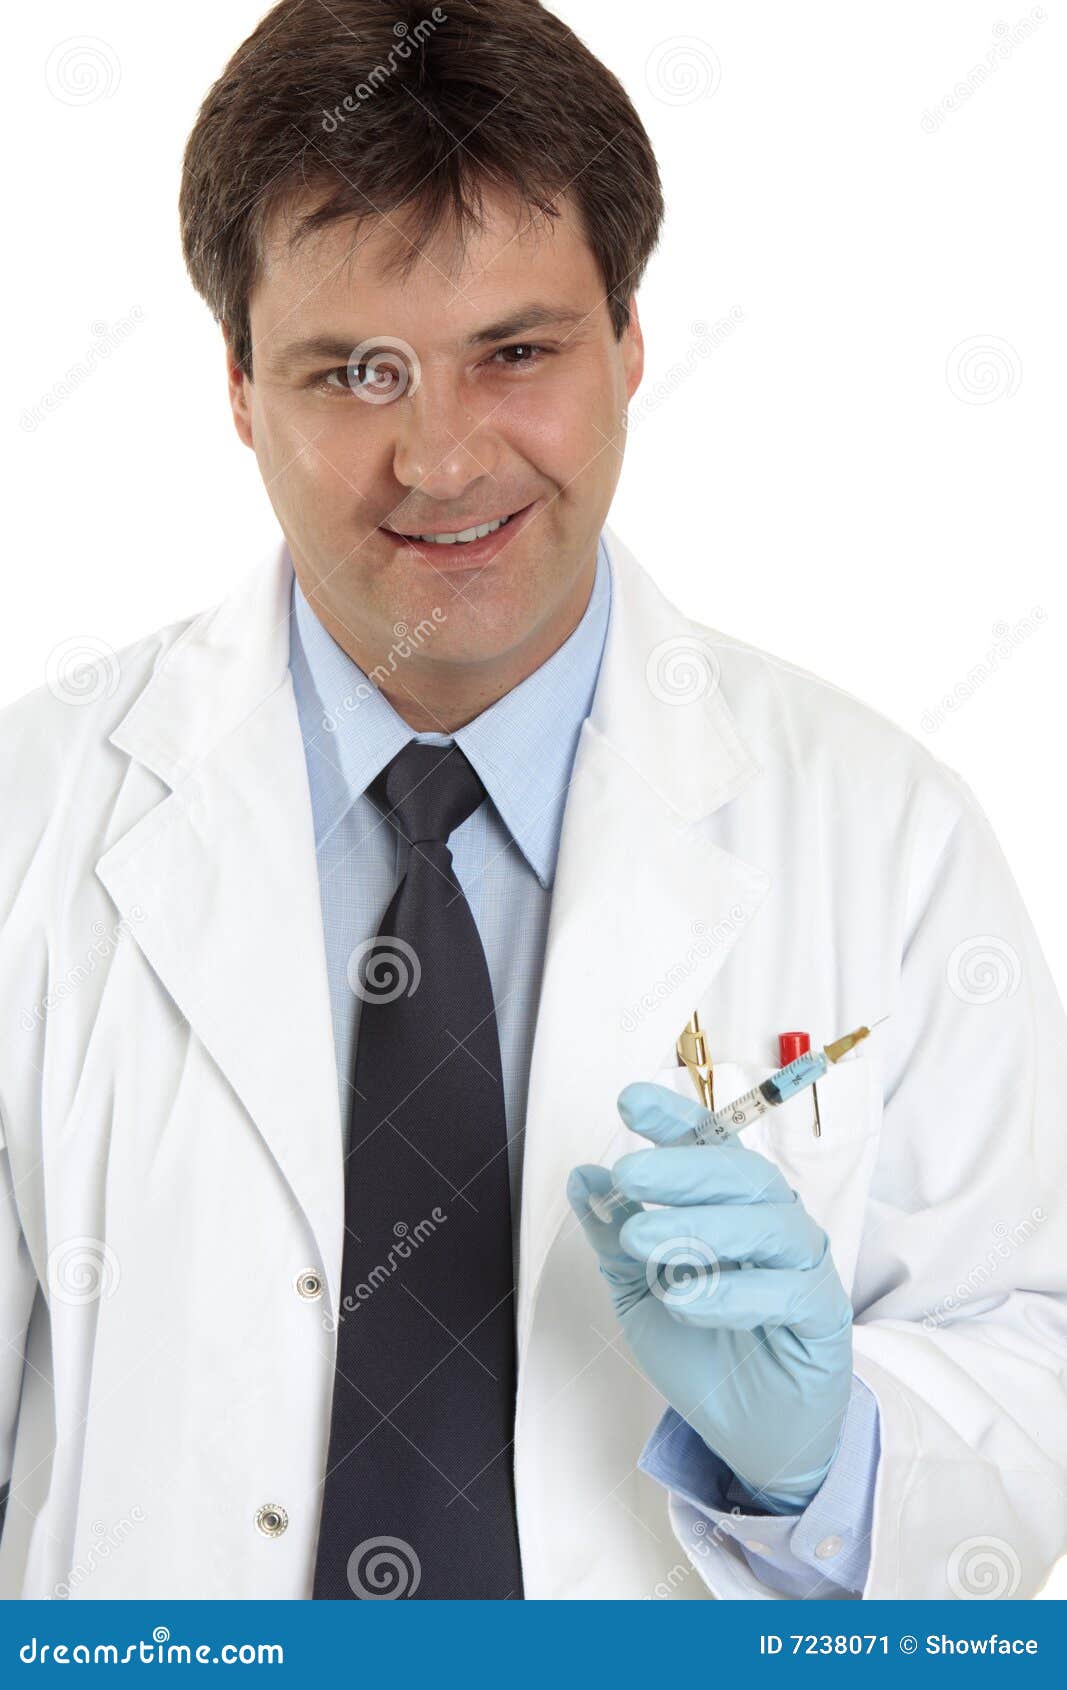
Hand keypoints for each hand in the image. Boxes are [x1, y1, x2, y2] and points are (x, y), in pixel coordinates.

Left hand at [567, 1081, 852, 1511]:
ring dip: (702, 1227)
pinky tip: (686, 1299)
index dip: (673, 1120)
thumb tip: (584, 1177)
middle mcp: (772, 1222)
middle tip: (630, 1176)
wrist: (752, 1434)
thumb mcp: (640, 1291)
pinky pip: (788, 1290)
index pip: (708, 1145)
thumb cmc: (702, 1351)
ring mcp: (802, 1265)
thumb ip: (616, 1236)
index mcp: (730, 1206)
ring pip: (768, 1223)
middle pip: (742, 1175)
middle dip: (682, 1169)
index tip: (629, 1103)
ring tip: (643, 1243)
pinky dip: (733, 1292)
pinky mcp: (822, 1314)